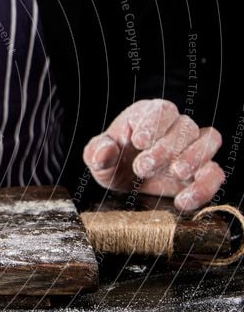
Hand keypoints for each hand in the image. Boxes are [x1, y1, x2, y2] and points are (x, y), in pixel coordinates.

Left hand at [83, 99, 223, 211]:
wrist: (125, 186)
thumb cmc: (113, 163)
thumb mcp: (97, 157)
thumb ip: (97, 151)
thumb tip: (105, 150)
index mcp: (149, 116)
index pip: (161, 110)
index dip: (154, 124)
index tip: (139, 142)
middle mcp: (175, 128)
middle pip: (184, 127)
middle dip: (164, 148)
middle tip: (142, 167)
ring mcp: (193, 148)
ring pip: (209, 141)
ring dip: (193, 158)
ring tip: (175, 174)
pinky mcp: (203, 172)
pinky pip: (215, 174)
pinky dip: (204, 187)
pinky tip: (183, 200)